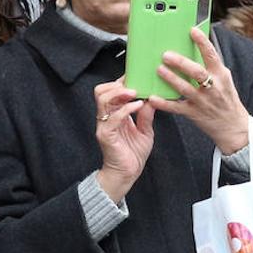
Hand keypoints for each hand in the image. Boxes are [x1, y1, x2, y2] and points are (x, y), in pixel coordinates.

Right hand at [94, 79, 155, 203]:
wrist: (127, 174)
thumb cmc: (133, 154)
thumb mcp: (145, 131)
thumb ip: (146, 115)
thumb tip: (150, 98)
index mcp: (114, 114)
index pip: (110, 91)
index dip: (121, 82)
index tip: (136, 77)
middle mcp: (106, 118)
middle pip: (101, 91)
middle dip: (116, 85)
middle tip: (133, 86)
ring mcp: (104, 126)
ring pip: (102, 100)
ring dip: (119, 93)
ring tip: (135, 93)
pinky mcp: (106, 135)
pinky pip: (112, 117)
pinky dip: (125, 109)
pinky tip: (137, 106)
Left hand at [149, 28, 249, 152]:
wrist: (233, 126)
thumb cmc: (226, 99)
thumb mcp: (224, 80)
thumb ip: (211, 66)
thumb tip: (196, 49)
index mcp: (220, 75)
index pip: (212, 55)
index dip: (202, 42)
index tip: (192, 31)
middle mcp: (213, 87)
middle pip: (197, 72)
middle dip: (181, 62)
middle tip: (166, 55)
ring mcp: (203, 101)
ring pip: (185, 88)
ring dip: (171, 78)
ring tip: (159, 70)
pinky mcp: (194, 113)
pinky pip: (176, 107)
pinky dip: (164, 103)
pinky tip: (153, 97)